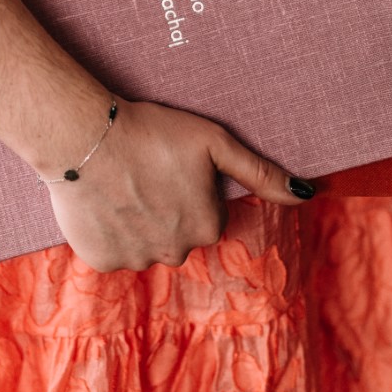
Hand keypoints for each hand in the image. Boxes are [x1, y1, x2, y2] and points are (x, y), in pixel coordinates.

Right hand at [46, 97, 313, 271]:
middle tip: (145, 173)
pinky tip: (102, 199)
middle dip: (165, 208)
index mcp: (208, 226)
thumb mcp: (214, 142)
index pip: (208, 214)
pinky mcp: (100, 260)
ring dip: (136, 221)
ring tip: (120, 182)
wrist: (85, 136)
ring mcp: (137, 260)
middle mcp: (176, 252)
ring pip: (144, 244)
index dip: (190, 187)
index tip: (171, 165)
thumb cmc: (153, 131)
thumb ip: (260, 172)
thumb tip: (306, 194)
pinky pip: (111, 250)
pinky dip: (108, 230)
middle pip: (177, 233)